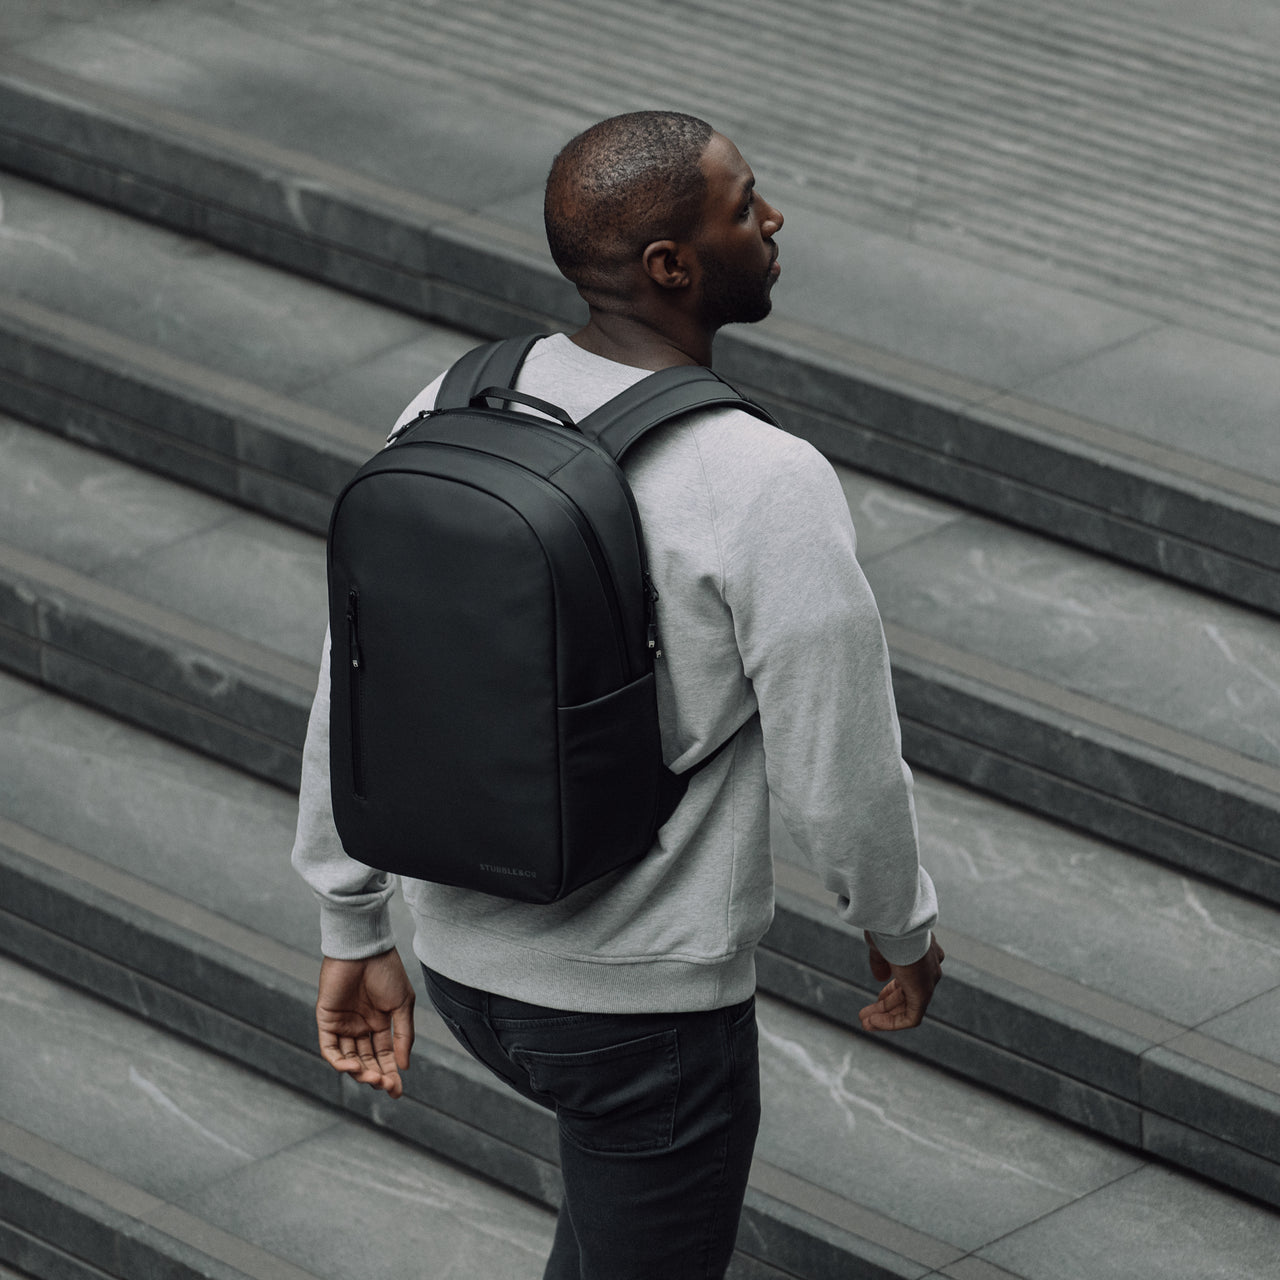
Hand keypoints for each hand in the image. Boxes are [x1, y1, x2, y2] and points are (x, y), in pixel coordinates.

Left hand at [315, 948, 415, 1098]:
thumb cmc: (386, 971)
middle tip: (385, 1086)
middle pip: (367, 1061)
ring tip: (372, 1077)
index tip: (397, 1092)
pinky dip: (339, 1062)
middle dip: (376, 1076)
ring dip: (359, 1072)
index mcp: (380, 1023)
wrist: (365, 949)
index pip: (384, 1056)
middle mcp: (360, 1027)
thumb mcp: (402, 1005)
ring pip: (348, 1059)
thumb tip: (404, 1066)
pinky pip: (330, 1049)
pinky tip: (353, 1067)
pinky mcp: (327, 1020)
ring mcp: (343, 1025)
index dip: (390, 1074)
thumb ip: (403, 1036)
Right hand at [858, 932, 944, 1032]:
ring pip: (909, 1007)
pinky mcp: (924, 993)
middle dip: (885, 1005)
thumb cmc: (886, 927)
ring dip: (885, 1016)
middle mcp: (930, 967)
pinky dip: (892, 1022)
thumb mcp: (881, 944)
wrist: (897, 922)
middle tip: (867, 1014)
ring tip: (865, 1023)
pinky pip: (911, 1017)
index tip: (878, 995)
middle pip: (908, 993)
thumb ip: (881, 962)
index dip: (892, 988)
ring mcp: (929, 981)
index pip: (910, 976)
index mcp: (923, 951)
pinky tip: (874, 1022)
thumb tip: (880, 978)